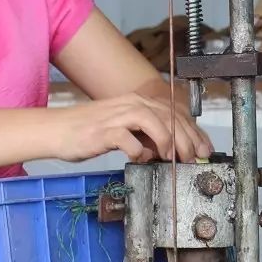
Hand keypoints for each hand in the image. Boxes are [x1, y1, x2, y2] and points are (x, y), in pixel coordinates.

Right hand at [49, 92, 213, 163]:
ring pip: (154, 121)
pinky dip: (138, 151)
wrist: (57, 130)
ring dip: (168, 141)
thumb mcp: (126, 130)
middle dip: (187, 138)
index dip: (194, 131)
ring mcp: (117, 116)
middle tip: (193, 158)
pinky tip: (140, 159)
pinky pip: (127, 139)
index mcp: (139, 102)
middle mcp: (131, 104)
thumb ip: (147, 136)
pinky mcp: (103, 131)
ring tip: (172, 159)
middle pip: (169, 116)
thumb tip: (169, 151)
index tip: (204, 150)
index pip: (175, 112)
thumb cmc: (91, 133)